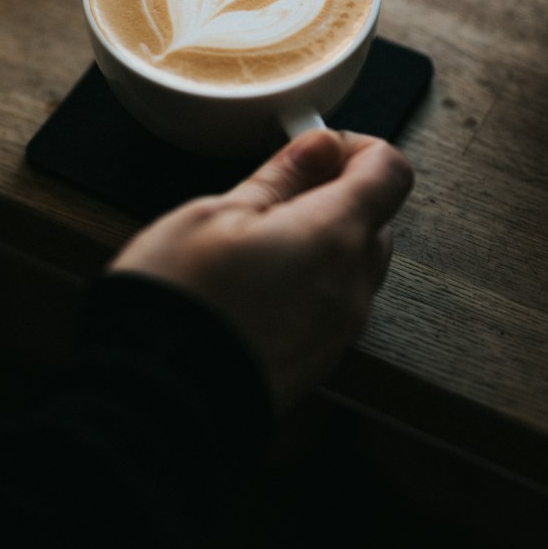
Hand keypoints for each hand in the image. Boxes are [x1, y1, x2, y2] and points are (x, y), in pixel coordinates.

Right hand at [108, 129, 413, 410]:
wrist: (157, 402)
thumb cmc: (180, 300)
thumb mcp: (215, 214)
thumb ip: (279, 178)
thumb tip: (318, 146)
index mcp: (334, 236)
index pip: (390, 172)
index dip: (357, 149)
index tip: (314, 149)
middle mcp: (352, 287)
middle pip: (376, 221)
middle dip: (335, 198)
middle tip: (272, 197)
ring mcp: (339, 332)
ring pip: (354, 267)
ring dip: (321, 245)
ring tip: (254, 247)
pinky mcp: (318, 364)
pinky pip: (332, 308)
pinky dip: (308, 287)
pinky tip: (254, 289)